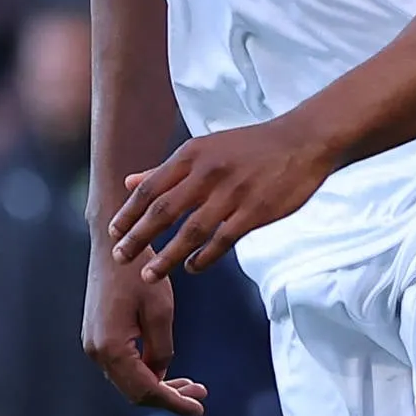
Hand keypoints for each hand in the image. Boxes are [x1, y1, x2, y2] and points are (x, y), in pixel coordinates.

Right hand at [84, 251, 206, 415]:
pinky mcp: (97, 334)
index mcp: (111, 348)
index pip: (146, 390)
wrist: (112, 242)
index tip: (199, 409)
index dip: (174, 403)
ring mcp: (94, 343)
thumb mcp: (160, 311)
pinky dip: (145, 370)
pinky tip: (165, 367)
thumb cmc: (137, 271)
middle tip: (200, 396)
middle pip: (135, 391)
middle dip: (168, 397)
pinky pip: (122, 364)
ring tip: (190, 385)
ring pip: (128, 379)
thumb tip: (161, 373)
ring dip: (158, 385)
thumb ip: (162, 348)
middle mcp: (96, 351)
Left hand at [106, 118, 334, 280]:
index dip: (128, 213)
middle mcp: (207, 172)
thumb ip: (165, 169)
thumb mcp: (204, 148)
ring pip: (190, 231)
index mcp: (191, 155)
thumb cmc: (250, 146)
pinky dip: (204, 257)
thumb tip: (128, 181)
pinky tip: (192, 268)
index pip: (149, 188)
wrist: (302, 141)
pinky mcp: (255, 211)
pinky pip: (223, 240)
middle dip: (138, 237)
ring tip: (148, 275)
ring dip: (167, 256)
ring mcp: (232, 193)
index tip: (113, 233)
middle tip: (120, 258)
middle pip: (163, 211)